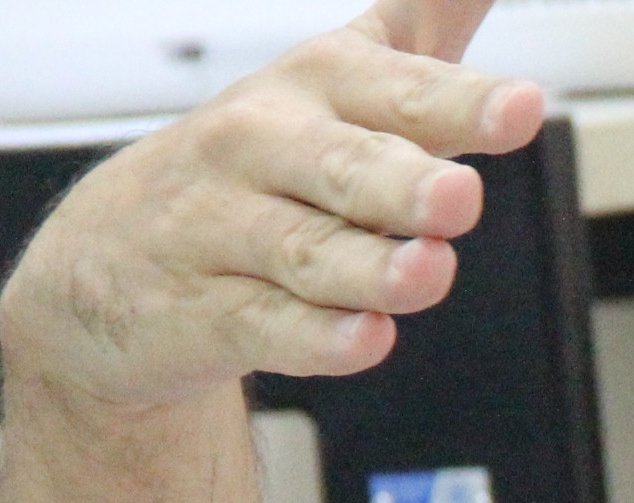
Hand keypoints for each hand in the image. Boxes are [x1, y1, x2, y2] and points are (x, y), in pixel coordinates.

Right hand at [0, 3, 542, 411]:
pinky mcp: (203, 315)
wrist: (110, 260)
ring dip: (372, 267)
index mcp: (315, 87)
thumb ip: (421, 25)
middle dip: (403, 183)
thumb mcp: (340, 80)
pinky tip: (366, 339)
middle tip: (460, 195)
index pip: (397, 91)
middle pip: (344, 168)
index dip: (462, 103)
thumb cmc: (262, 162)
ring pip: (309, 252)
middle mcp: (263, 148)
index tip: (522, 106)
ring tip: (429, 271)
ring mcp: (224, 232)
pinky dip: (318, 339)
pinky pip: (266, 327)